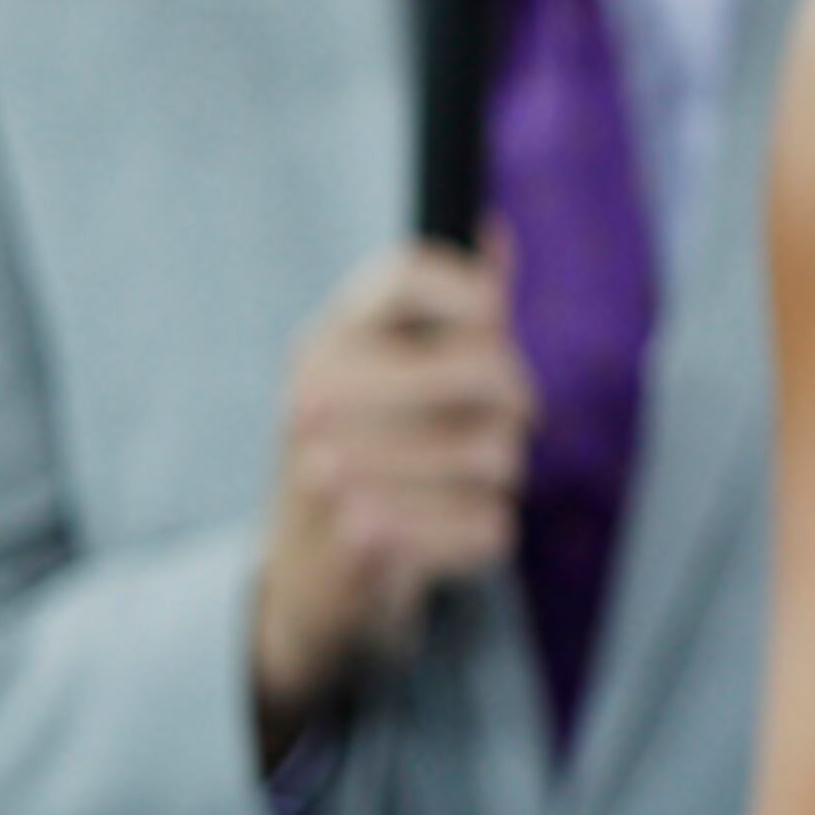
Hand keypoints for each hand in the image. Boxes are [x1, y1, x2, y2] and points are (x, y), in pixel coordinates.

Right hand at [249, 239, 535, 757]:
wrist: (300, 585)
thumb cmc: (363, 460)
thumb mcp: (381, 376)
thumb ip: (447, 309)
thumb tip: (496, 228)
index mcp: (326, 342)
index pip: (411, 272)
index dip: (475, 296)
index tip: (488, 325)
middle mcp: (319, 398)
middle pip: (487, 367)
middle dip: (513, 408)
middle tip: (493, 428)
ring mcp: (334, 472)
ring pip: (499, 454)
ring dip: (499, 481)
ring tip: (455, 487)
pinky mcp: (366, 544)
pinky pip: (492, 526)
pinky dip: (482, 538)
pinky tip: (440, 536)